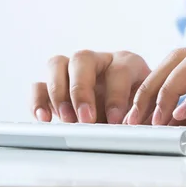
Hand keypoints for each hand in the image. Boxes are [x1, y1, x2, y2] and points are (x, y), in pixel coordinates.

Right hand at [31, 50, 150, 123]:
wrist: (131, 112)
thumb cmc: (141, 108)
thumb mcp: (147, 110)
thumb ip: (140, 115)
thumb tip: (132, 128)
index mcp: (127, 62)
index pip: (119, 69)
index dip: (116, 95)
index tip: (116, 120)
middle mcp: (99, 61)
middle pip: (82, 59)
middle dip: (82, 90)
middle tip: (86, 119)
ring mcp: (74, 70)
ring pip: (57, 64)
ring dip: (58, 93)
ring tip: (67, 120)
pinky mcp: (55, 85)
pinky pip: (39, 85)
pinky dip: (38, 101)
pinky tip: (44, 119)